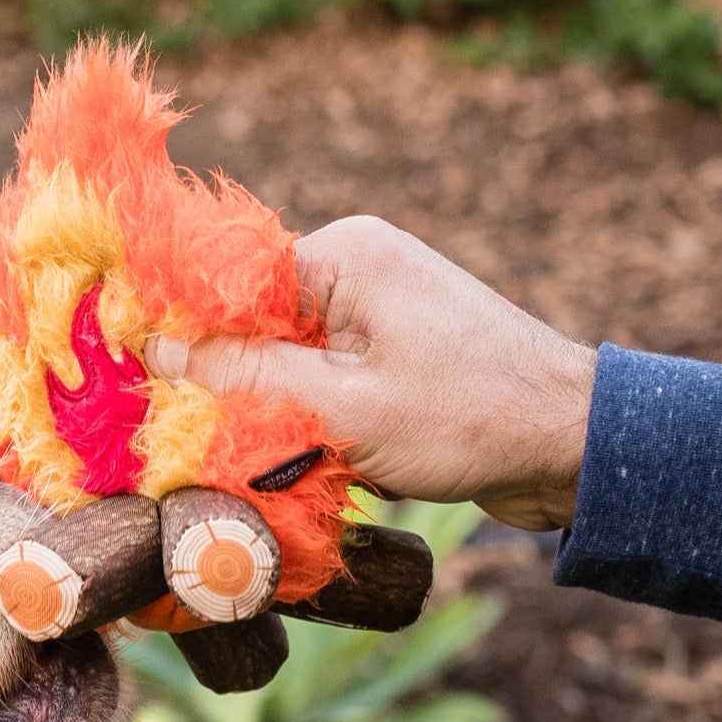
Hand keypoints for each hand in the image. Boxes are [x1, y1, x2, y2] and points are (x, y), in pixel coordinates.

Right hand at [152, 216, 595, 532]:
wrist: (578, 446)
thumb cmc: (471, 418)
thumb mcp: (345, 409)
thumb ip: (247, 380)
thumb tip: (153, 352)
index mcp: (345, 255)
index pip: (229, 285)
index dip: (184, 340)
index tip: (143, 391)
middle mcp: (358, 269)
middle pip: (253, 328)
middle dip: (233, 390)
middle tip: (207, 447)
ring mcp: (378, 313)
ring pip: (286, 365)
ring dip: (277, 417)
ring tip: (280, 463)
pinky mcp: (394, 356)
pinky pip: (324, 384)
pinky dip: (314, 426)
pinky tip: (320, 465)